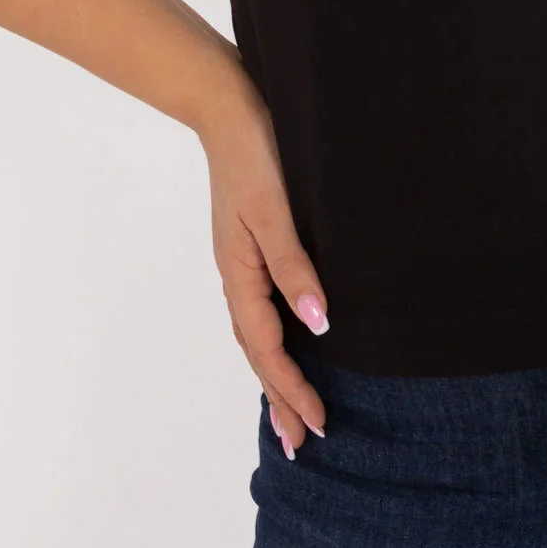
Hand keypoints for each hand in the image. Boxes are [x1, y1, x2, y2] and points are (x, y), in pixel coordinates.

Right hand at [198, 72, 329, 454]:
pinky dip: (275, 337)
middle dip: (279, 397)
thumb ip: (294, 267)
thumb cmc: (255, 152)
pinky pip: (262, 306)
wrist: (228, 102)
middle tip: (300, 444)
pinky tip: (289, 338)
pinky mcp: (253, 241)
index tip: (317, 426)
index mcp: (240, 274)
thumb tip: (318, 325)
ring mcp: (243, 259)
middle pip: (258, 350)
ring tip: (292, 412)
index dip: (292, 389)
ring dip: (276, 373)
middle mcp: (238, 274)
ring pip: (259, 331)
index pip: (267, 349)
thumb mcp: (275, 211)